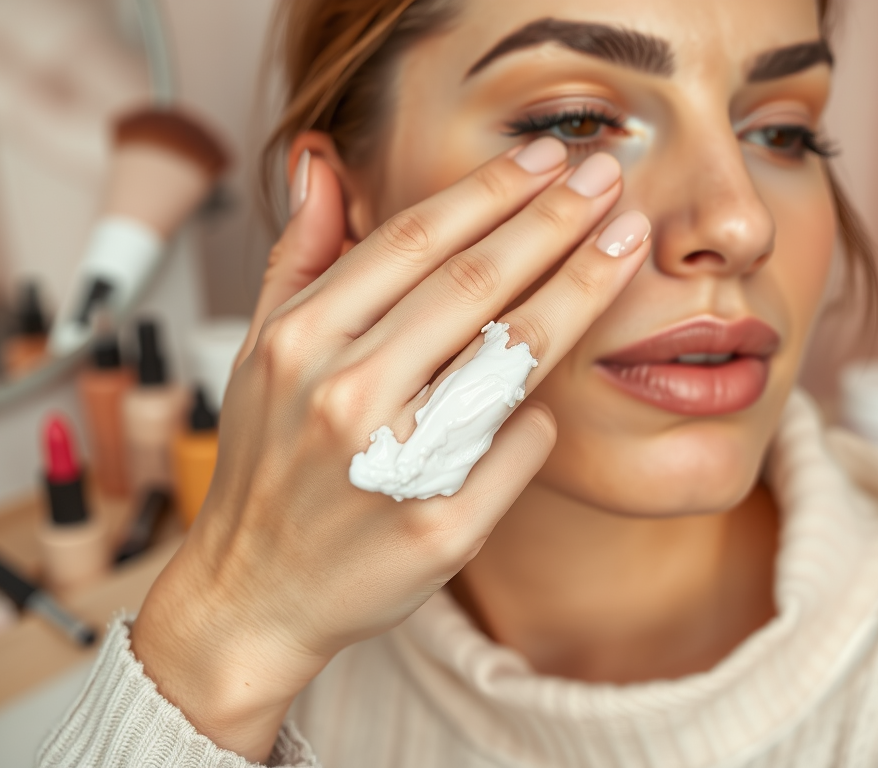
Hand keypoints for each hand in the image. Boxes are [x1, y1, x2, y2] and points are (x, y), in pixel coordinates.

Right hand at [131, 137, 649, 760]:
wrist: (252, 590)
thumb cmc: (267, 462)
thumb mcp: (262, 351)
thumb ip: (298, 256)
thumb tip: (323, 164)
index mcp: (301, 342)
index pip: (414, 240)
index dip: (491, 190)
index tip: (546, 158)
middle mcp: (346, 397)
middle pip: (473, 285)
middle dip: (553, 221)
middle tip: (609, 177)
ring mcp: (397, 466)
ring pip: (513, 356)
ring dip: (581, 288)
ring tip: (626, 242)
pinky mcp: (442, 529)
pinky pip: (522, 443)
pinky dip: (546, 406)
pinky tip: (570, 373)